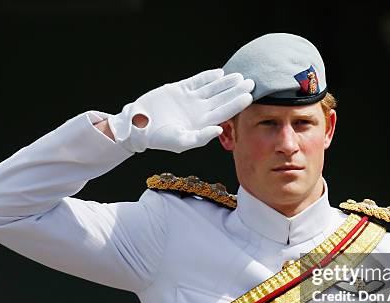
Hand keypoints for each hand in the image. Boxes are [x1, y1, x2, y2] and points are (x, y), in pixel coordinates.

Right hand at [108, 69, 253, 152]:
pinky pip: (197, 81)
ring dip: (225, 82)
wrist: (138, 125)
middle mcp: (199, 111)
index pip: (224, 112)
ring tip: (239, 76)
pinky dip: (207, 77)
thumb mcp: (180, 142)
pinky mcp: (179, 90)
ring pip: (212, 89)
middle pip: (222, 99)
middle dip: (236, 91)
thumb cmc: (159, 138)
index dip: (237, 104)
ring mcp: (190, 100)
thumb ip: (200, 138)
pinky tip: (219, 73)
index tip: (249, 96)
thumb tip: (219, 130)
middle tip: (251, 82)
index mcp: (202, 124)